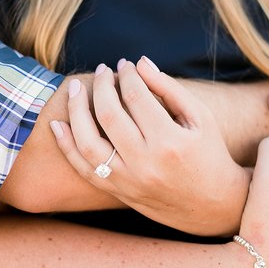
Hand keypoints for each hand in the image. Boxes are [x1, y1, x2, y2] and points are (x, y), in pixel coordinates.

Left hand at [52, 57, 248, 235]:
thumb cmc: (209, 153)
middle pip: (109, 115)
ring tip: (75, 89)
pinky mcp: (117, 191)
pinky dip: (66, 146)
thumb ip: (169, 88)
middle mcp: (145, 162)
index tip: (124, 65)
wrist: (211, 204)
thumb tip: (139, 62)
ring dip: (76, 111)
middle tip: (102, 71)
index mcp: (169, 141)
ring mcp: (127, 180)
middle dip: (101, 86)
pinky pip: (83, 169)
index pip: (136, 97)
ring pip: (88, 142)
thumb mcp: (199, 118)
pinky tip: (57, 124)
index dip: (127, 76)